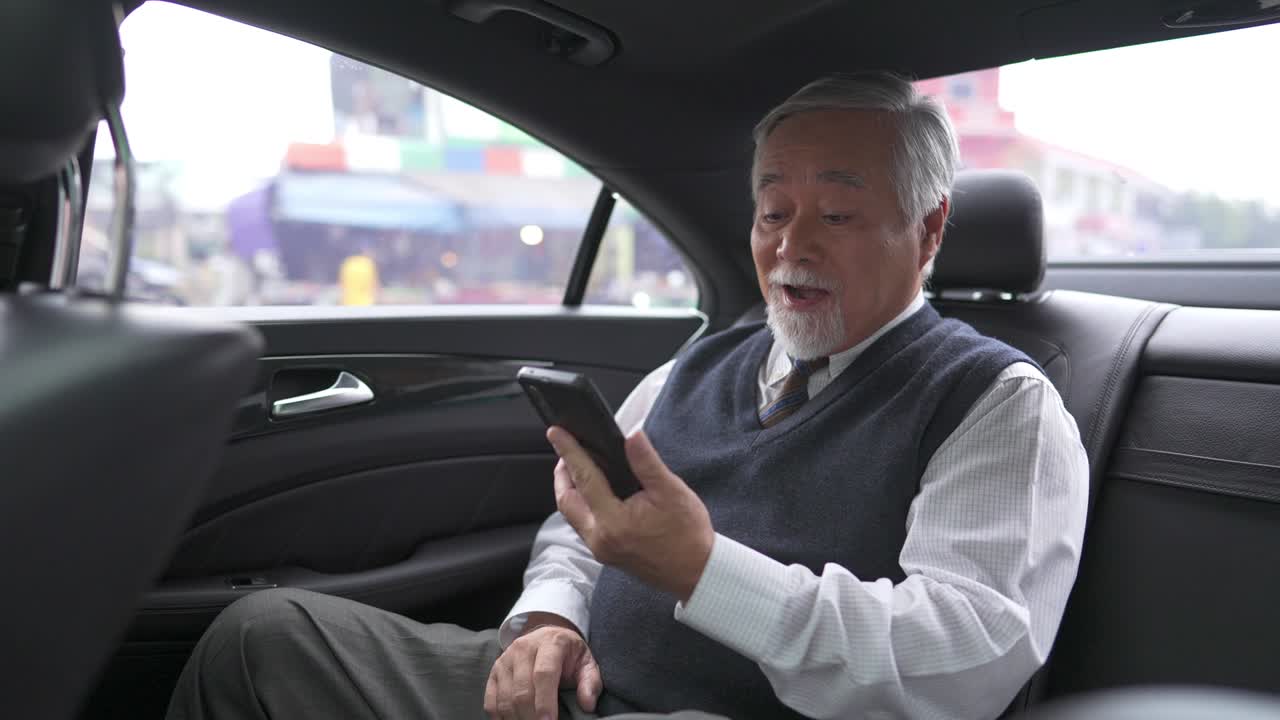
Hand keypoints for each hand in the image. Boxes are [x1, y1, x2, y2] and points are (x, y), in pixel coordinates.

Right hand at [484, 613, 601, 719]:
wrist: (547, 637)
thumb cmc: (568, 654)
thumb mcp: (586, 662)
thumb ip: (590, 682)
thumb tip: (587, 704)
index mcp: (550, 643)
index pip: (544, 674)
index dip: (545, 702)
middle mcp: (523, 648)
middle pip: (522, 691)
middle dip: (532, 717)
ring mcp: (505, 660)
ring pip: (505, 699)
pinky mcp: (494, 672)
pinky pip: (491, 702)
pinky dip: (501, 718)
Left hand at [548, 427, 714, 602]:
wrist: (696, 573)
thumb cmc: (688, 535)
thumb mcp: (672, 491)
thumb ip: (647, 462)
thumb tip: (632, 434)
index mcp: (614, 521)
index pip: (584, 478)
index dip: (569, 451)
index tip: (557, 433)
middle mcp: (600, 538)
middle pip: (566, 500)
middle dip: (563, 473)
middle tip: (566, 449)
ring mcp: (601, 549)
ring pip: (572, 515)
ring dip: (570, 490)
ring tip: (577, 468)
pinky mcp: (606, 554)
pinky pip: (583, 526)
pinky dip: (581, 505)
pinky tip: (593, 493)